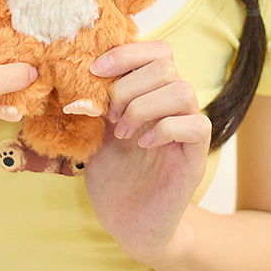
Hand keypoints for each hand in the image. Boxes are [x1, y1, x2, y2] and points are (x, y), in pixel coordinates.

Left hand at [83, 40, 210, 265]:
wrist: (126, 221)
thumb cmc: (110, 170)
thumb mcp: (95, 126)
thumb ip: (94, 97)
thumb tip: (73, 68)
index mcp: (150, 91)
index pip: (156, 50)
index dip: (126, 53)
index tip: (95, 70)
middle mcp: (172, 104)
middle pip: (166, 65)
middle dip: (129, 86)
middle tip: (110, 114)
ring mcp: (187, 129)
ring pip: (183, 90)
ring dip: (145, 106)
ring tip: (123, 131)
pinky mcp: (196, 157)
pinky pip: (196, 125)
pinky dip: (165, 129)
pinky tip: (142, 144)